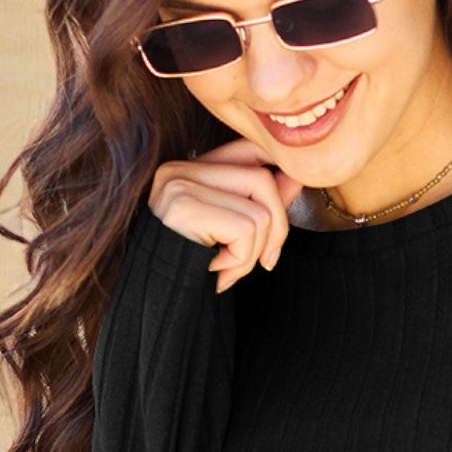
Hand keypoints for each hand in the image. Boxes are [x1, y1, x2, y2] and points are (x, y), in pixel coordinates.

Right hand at [148, 136, 307, 294]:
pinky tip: (217, 272)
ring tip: (228, 269)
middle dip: (276, 229)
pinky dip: (240, 260)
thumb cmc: (191, 267)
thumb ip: (261, 202)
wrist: (154, 301)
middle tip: (264, 261)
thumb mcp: (231, 231)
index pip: (248, 150)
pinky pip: (245, 230)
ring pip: (258, 211)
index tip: (286, 201)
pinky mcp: (184, 208)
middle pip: (262, 179)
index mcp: (189, 168)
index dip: (277, 171)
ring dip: (254, 253)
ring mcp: (179, 185)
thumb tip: (296, 178)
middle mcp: (180, 169)